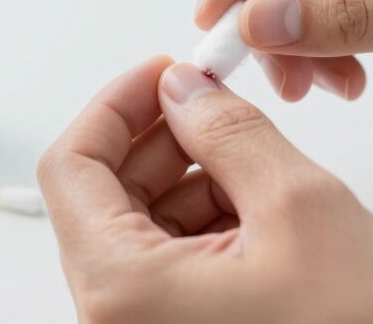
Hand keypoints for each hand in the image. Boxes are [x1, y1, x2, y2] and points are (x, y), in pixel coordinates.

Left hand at [38, 56, 372, 322]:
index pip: (71, 168)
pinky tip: (258, 208)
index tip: (161, 73)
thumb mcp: (301, 208)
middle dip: (161, 137)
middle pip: (104, 194)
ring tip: (255, 162)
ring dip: (191, 175)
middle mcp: (120, 317)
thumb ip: (230, 133)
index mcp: (124, 290)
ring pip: (141, 222)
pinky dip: (208, 217)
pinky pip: (171, 257)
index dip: (114, 106)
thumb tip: (187, 91)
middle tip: (215, 101)